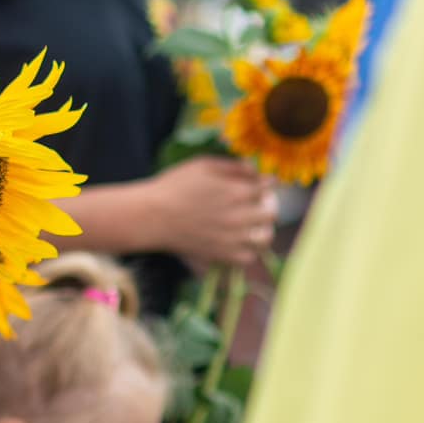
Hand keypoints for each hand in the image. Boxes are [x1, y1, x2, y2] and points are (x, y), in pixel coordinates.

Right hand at [146, 155, 276, 268]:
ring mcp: (232, 238)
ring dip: (263, 230)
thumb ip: (232, 166)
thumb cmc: (174, 186)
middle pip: (271, 214)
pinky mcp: (221, 255)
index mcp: (236, 191)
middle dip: (267, 206)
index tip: (258, 185)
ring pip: (265, 238)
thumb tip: (256, 169)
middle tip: (257, 205)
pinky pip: (248, 257)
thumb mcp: (202, 165)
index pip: (267, 189)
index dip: (265, 185)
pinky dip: (248, 250)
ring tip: (253, 226)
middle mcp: (239, 216)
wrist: (152, 216)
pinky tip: (239, 242)